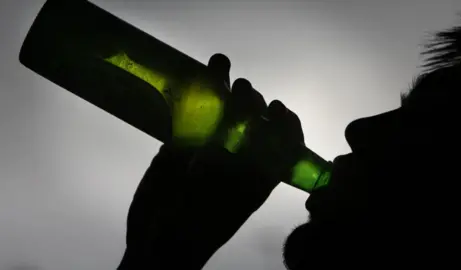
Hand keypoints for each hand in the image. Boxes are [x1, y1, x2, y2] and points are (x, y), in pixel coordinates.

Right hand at [118, 54, 304, 268]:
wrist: (155, 246)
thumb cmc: (194, 233)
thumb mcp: (219, 208)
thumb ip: (228, 173)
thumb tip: (240, 135)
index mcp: (256, 177)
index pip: (281, 144)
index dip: (284, 124)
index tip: (278, 110)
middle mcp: (236, 158)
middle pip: (251, 120)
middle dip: (251, 101)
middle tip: (242, 90)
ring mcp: (208, 148)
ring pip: (222, 111)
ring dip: (224, 86)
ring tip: (220, 64)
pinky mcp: (181, 144)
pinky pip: (191, 114)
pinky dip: (194, 94)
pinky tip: (198, 75)